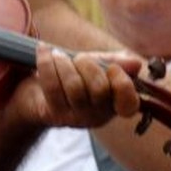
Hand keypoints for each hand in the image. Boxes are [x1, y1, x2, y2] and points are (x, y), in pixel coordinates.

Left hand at [10, 44, 140, 129]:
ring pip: (75, 87)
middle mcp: (98, 116)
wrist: (32, 94)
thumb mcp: (93, 67)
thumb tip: (137, 63)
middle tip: (78, 58)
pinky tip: (43, 52)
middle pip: (100, 89)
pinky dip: (47, 64)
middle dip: (88, 65)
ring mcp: (75, 118)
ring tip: (57, 54)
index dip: (122, 82)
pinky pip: (52, 86)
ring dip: (64, 64)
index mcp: (114, 105)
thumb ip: (114, 63)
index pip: (129, 103)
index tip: (111, 67)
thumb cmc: (69, 78)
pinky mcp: (53, 114)